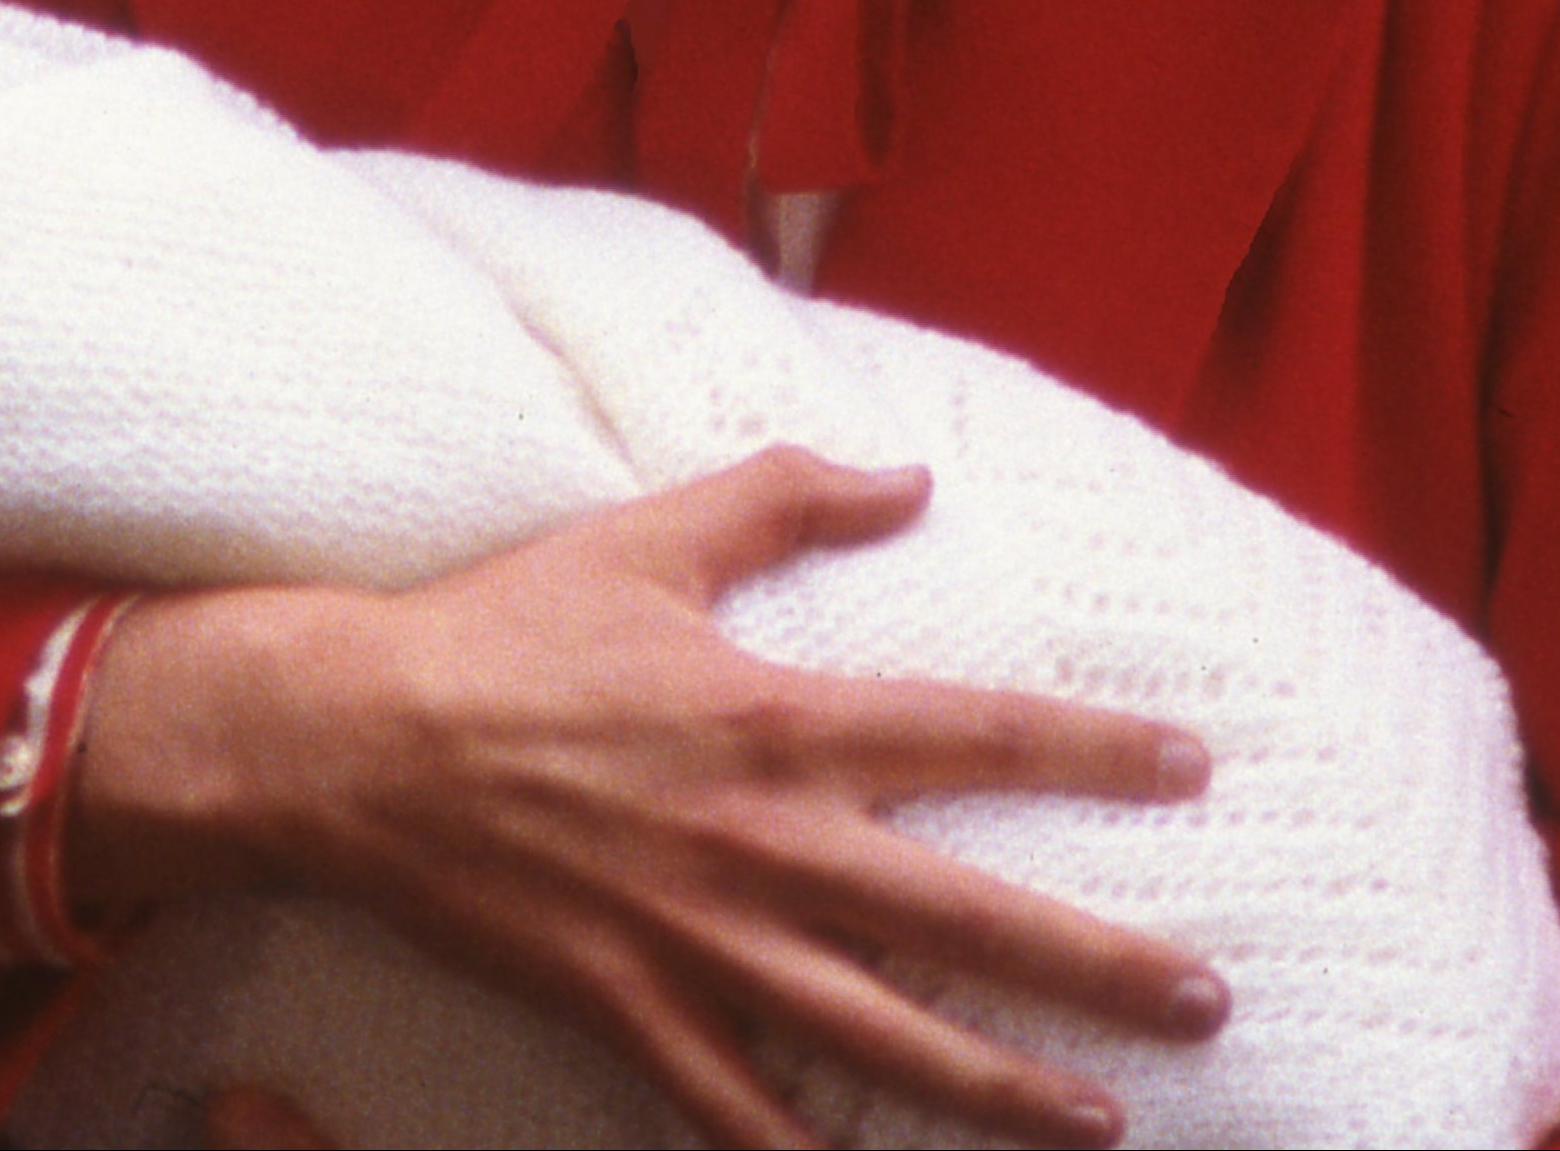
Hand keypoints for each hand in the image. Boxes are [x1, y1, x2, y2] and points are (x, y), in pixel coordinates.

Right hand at [71, 446, 1223, 1150]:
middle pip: (964, 918)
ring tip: (1101, 1122)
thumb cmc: (502, 628)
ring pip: (880, 1035)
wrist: (350, 738)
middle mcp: (757, 842)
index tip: (1193, 762)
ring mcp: (695, 938)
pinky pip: (731, 1100)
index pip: (970, 731)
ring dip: (1000, 1089)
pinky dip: (796, 1148)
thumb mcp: (648, 537)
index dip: (1090, 747)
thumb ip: (785, 499)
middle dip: (1098, 967)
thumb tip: (909, 475)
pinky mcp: (625, 1003)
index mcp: (773, 720)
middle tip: (1209, 999)